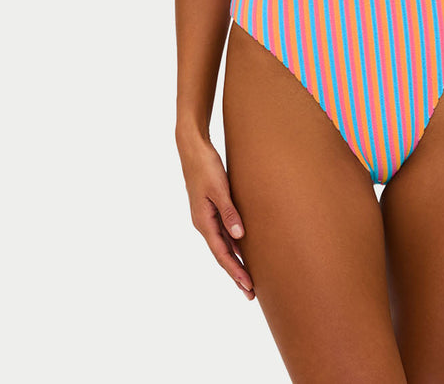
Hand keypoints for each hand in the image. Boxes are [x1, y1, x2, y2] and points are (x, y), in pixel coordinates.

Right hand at [176, 133, 254, 300]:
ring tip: (248, 279)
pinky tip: (243, 249)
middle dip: (236, 274)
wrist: (193, 148)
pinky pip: (223, 232)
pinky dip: (233, 244)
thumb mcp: (219, 188)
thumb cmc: (206, 166)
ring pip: (223, 245)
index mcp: (204, 222)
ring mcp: (207, 217)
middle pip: (222, 255)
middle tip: (250, 294)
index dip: (235, 271)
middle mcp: (204, 223)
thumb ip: (229, 212)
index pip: (222, 254)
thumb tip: (240, 236)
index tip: (248, 286)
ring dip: (235, 261)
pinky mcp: (211, 208)